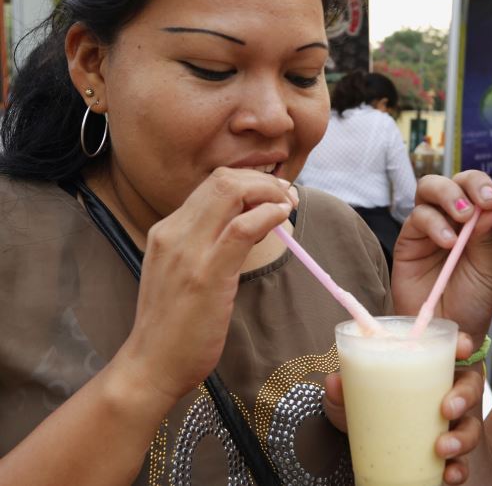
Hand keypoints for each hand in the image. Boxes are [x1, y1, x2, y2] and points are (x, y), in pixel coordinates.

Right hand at [116, 167, 295, 402]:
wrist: (151, 364)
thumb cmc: (173, 324)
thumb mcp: (183, 272)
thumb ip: (205, 245)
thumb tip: (246, 224)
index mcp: (167, 230)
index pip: (212, 185)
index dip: (249, 181)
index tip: (272, 194)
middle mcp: (172, 232)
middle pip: (222, 180)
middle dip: (262, 180)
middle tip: (286, 195)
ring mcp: (187, 251)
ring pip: (231, 193)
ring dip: (268, 192)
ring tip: (287, 205)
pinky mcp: (207, 274)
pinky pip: (241, 228)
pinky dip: (267, 214)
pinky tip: (281, 218)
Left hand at [323, 333, 483, 483]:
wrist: (371, 451)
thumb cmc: (369, 411)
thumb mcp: (352, 399)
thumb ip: (342, 390)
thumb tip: (334, 382)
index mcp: (427, 370)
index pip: (453, 350)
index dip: (463, 345)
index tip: (463, 349)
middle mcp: (445, 394)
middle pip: (470, 386)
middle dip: (464, 395)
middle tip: (446, 409)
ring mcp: (451, 426)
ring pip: (472, 426)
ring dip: (462, 437)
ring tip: (441, 448)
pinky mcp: (449, 455)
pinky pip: (464, 462)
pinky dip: (459, 469)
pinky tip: (448, 474)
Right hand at [392, 171, 491, 343]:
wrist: (446, 332)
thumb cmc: (471, 302)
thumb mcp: (490, 269)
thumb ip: (490, 236)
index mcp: (481, 222)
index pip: (489, 192)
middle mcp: (454, 218)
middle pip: (458, 180)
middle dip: (474, 184)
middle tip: (488, 201)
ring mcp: (430, 225)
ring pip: (431, 186)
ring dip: (450, 194)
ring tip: (465, 216)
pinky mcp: (408, 239)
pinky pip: (417, 216)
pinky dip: (434, 223)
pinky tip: (448, 242)